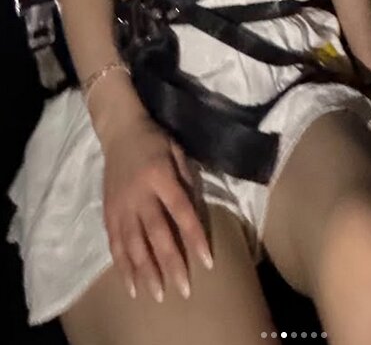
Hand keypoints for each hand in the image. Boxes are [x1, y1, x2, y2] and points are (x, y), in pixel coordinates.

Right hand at [102, 114, 212, 302]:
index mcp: (160, 176)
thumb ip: (187, 181)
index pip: (181, 211)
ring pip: (132, 244)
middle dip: (170, 263)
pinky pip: (115, 243)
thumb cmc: (155, 141)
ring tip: (157, 295)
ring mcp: (120, 205)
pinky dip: (123, 266)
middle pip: (156, 233)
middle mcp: (139, 194)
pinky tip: (131, 285)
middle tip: (183, 290)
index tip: (207, 261)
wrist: (119, 131)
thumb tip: (196, 213)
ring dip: (145, 272)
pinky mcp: (108, 212)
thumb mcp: (177, 151)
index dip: (193, 237)